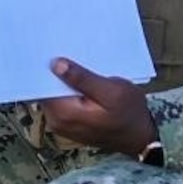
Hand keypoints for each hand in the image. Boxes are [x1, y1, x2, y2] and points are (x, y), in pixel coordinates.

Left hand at [38, 58, 157, 157]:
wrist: (141, 137)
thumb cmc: (129, 113)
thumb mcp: (111, 91)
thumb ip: (82, 79)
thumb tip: (55, 64)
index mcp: (63, 114)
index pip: (41, 85)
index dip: (43, 66)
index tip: (47, 47)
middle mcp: (57, 121)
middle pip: (46, 88)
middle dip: (53, 70)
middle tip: (61, 47)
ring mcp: (61, 123)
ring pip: (54, 93)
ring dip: (62, 79)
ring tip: (71, 58)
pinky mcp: (69, 122)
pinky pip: (62, 99)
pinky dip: (68, 88)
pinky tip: (79, 75)